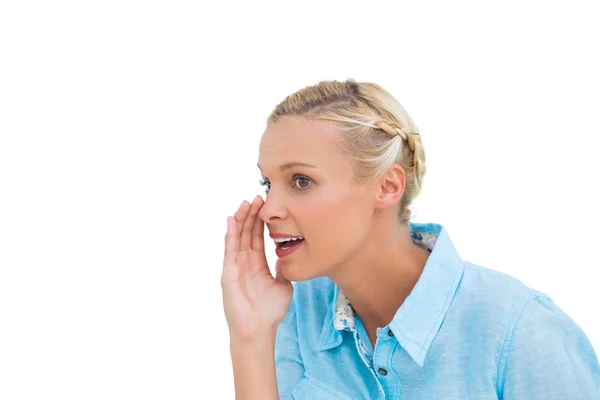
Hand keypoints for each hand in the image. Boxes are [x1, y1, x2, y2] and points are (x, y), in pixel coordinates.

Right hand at [221, 195, 292, 339]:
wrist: (259, 330)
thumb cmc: (270, 312)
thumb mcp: (283, 285)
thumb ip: (283, 269)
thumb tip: (286, 256)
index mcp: (257, 264)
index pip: (257, 237)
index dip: (261, 222)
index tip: (266, 206)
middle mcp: (244, 263)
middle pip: (246, 233)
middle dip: (251, 215)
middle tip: (257, 197)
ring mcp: (235, 267)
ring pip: (237, 237)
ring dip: (241, 219)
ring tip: (246, 203)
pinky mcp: (228, 273)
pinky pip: (229, 250)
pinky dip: (230, 234)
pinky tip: (231, 220)